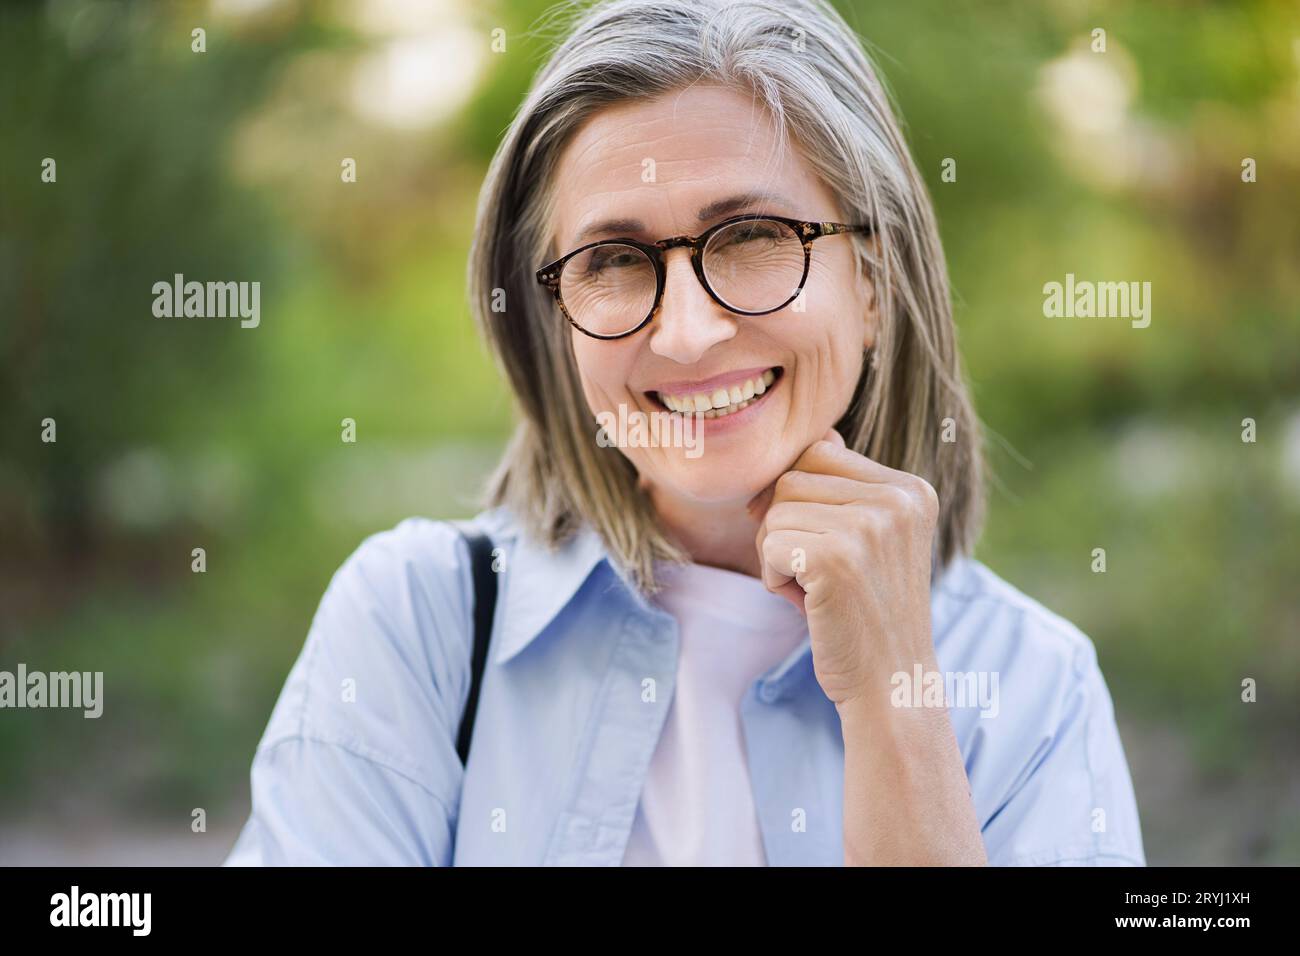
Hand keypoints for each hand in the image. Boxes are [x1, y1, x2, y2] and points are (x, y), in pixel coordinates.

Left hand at [748, 427, 940, 708]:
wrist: (891, 684)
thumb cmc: (867, 611)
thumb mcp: (870, 539)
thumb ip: (846, 488)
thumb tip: (821, 433)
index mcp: (912, 489)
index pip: (821, 453)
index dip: (794, 494)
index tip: (806, 538)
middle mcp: (898, 500)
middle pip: (792, 478)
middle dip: (783, 525)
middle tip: (812, 572)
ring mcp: (869, 527)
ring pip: (775, 511)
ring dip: (777, 554)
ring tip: (815, 589)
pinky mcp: (836, 558)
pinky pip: (769, 545)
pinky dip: (773, 577)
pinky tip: (808, 604)